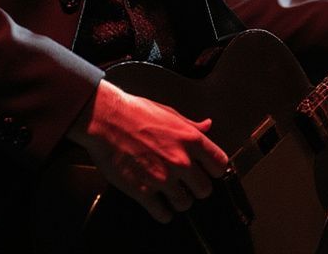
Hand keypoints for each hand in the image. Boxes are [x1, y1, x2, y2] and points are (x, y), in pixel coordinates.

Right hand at [67, 79, 228, 223]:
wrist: (107, 119)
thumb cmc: (137, 112)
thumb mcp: (169, 112)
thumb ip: (191, 124)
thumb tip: (207, 126)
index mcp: (191, 139)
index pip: (220, 165)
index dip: (214, 170)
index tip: (207, 171)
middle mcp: (181, 161)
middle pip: (205, 190)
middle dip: (196, 188)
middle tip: (186, 183)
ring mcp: (163, 178)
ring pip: (185, 204)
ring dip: (178, 200)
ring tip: (170, 193)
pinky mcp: (144, 191)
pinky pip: (163, 214)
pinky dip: (162, 212)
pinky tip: (158, 204)